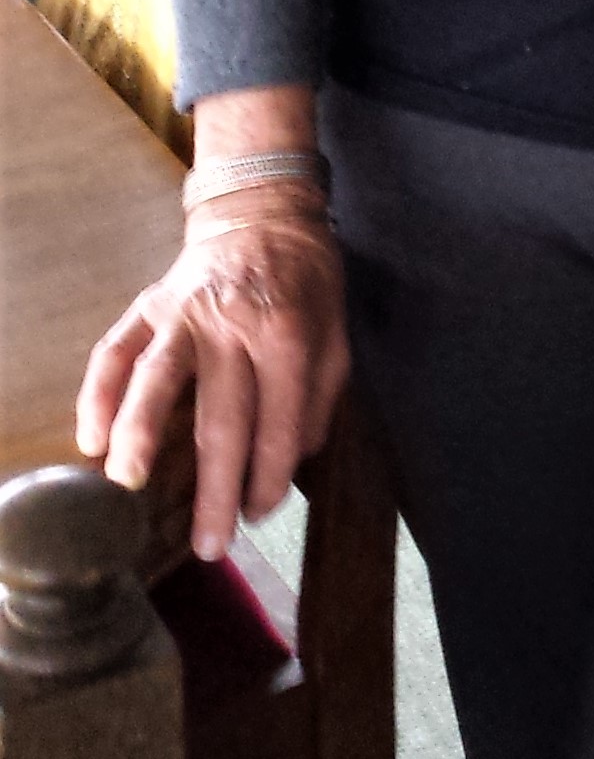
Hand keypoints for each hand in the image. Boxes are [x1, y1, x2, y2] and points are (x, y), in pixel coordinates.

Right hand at [78, 202, 350, 561]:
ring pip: (156, 379)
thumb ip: (317, 398)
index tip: (259, 515)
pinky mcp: (148, 305)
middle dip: (216, 489)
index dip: (270, 476)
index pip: (277, 421)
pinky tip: (92, 437)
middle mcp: (232, 323)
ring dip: (140, 435)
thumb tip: (290, 461)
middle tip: (209, 545)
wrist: (263, 212)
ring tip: (128, 484)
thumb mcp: (335, 333)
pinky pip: (115, 350)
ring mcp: (184, 312)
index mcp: (286, 333)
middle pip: (221, 417)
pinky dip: (98, 393)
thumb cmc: (305, 281)